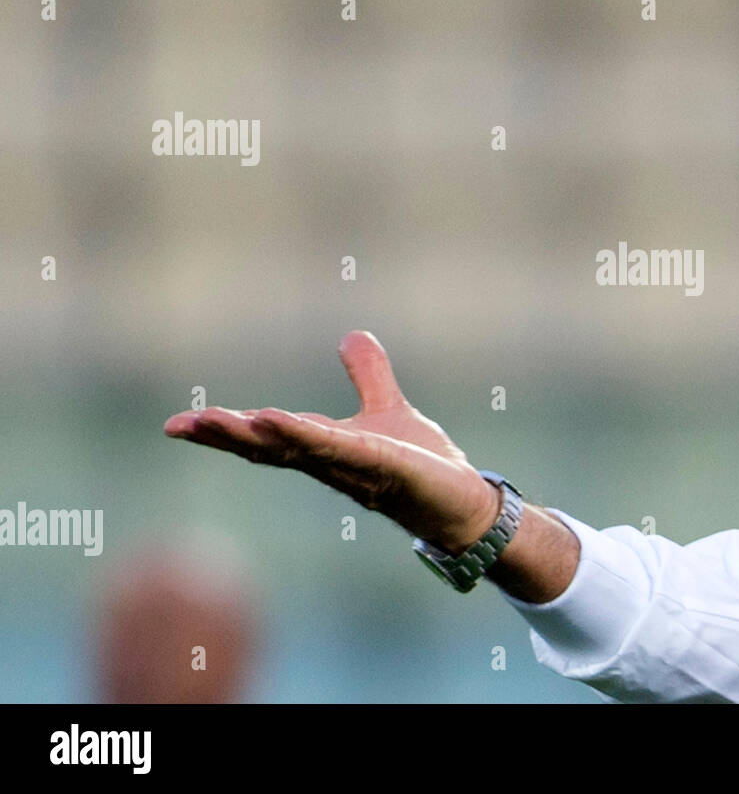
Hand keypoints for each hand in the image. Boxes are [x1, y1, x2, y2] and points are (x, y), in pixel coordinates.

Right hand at [163, 331, 500, 553]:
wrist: (463, 500)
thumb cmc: (423, 465)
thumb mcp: (387, 410)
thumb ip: (368, 377)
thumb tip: (351, 335)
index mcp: (323, 448)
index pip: (265, 438)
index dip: (225, 430)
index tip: (178, 422)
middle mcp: (329, 462)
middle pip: (267, 449)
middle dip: (224, 436)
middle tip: (179, 425)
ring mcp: (354, 467)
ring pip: (294, 451)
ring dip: (253, 436)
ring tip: (212, 419)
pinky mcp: (384, 466)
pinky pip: (338, 448)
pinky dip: (304, 434)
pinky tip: (274, 419)